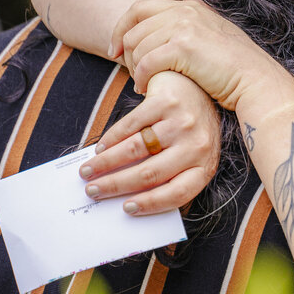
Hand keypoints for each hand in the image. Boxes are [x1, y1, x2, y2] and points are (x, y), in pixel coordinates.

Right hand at [80, 71, 220, 214]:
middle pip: (150, 173)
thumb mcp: (191, 156)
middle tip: (93, 191)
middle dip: (115, 185)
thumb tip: (130, 198)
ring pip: (136, 149)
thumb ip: (170, 176)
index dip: (150, 204)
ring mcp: (182, 122)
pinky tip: (101, 148)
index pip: (177, 193)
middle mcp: (196, 145)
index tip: (126, 209)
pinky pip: (131, 125)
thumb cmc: (190, 130)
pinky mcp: (166, 102)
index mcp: (204, 165)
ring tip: (89, 170)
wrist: (200, 85)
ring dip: (106, 163)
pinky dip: (111, 139)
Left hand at [109, 0, 293, 119]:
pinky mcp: (182, 47)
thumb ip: (198, 13)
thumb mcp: (217, 29)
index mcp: (189, 6)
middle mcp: (185, 10)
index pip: (140, 8)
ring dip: (134, 68)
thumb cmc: (236, 65)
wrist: (255, 81)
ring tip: (142, 84)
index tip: (116, 50)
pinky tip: (145, 88)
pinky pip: (145, 62)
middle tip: (129, 73)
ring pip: (137, 46)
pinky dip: (140, 78)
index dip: (121, 28)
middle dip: (125, 53)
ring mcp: (184, 26)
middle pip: (134, 28)